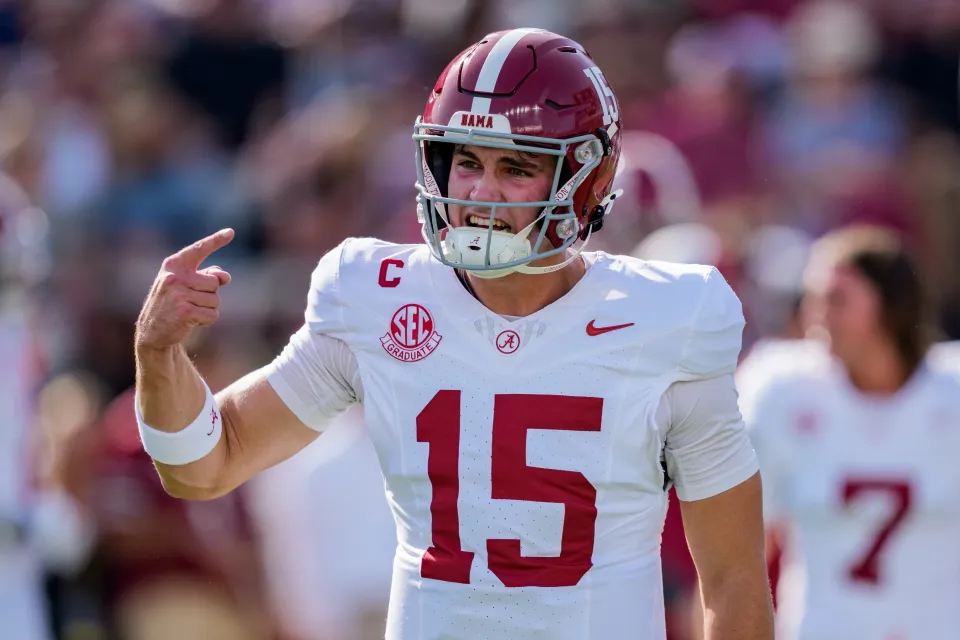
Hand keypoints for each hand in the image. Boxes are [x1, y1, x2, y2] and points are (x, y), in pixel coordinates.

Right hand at [135, 229, 233, 350]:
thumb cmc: (174, 303)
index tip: (231, 232)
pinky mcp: (184, 312)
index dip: (216, 240)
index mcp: (173, 265)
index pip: (199, 249)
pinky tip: (192, 321)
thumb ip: (206, 275)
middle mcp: (174, 277)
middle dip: (209, 295)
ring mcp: (178, 294)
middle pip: (214, 283)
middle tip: (191, 302)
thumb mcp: (185, 285)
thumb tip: (224, 276)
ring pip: (216, 300)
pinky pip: (213, 315)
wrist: (153, 331)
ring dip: (208, 309)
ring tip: (190, 311)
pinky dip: (207, 320)